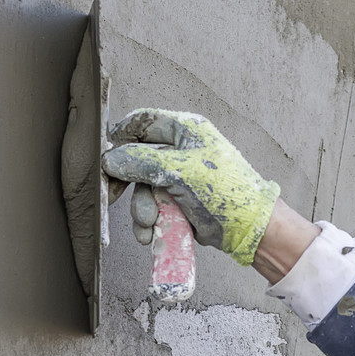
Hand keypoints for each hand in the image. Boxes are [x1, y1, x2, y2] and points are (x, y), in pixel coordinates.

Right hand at [102, 109, 279, 266]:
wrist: (248, 230)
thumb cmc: (225, 192)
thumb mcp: (179, 172)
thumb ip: (141, 162)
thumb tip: (110, 160)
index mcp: (185, 131)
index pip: (144, 122)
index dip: (121, 136)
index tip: (106, 156)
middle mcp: (181, 151)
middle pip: (138, 161)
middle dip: (130, 184)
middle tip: (114, 196)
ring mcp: (180, 179)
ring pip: (144, 190)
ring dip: (142, 209)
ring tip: (150, 223)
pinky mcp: (180, 203)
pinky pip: (155, 209)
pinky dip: (151, 222)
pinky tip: (152, 233)